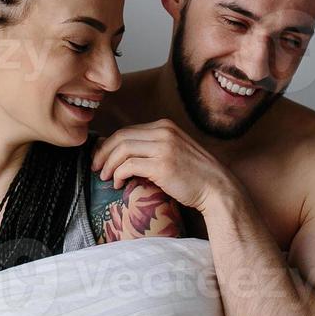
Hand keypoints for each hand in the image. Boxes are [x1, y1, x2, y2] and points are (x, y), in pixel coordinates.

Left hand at [90, 119, 242, 214]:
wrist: (218, 189)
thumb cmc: (196, 176)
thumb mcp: (176, 151)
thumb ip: (155, 147)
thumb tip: (126, 155)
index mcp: (166, 126)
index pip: (128, 131)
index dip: (110, 144)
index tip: (101, 157)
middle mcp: (164, 132)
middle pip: (121, 137)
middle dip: (103, 152)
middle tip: (96, 167)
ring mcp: (163, 147)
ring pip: (122, 149)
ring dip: (108, 164)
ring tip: (105, 177)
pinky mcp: (162, 164)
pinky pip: (128, 165)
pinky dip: (118, 174)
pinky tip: (118, 183)